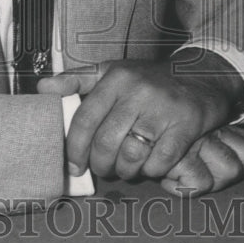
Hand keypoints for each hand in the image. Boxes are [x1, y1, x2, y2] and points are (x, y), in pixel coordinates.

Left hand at [39, 57, 243, 191]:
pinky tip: (150, 165)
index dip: (75, 149)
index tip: (74, 165)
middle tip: (103, 168)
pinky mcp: (186, 125)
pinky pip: (160, 162)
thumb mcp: (111, 71)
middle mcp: (137, 91)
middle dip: (100, 164)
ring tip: (125, 168)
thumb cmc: (147, 80)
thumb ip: (76, 79)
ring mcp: (163, 108)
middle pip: (106, 142)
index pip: (85, 119)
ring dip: (125, 171)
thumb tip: (42, 88)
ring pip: (131, 155)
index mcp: (115, 77)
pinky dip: (152, 171)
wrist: (201, 75)